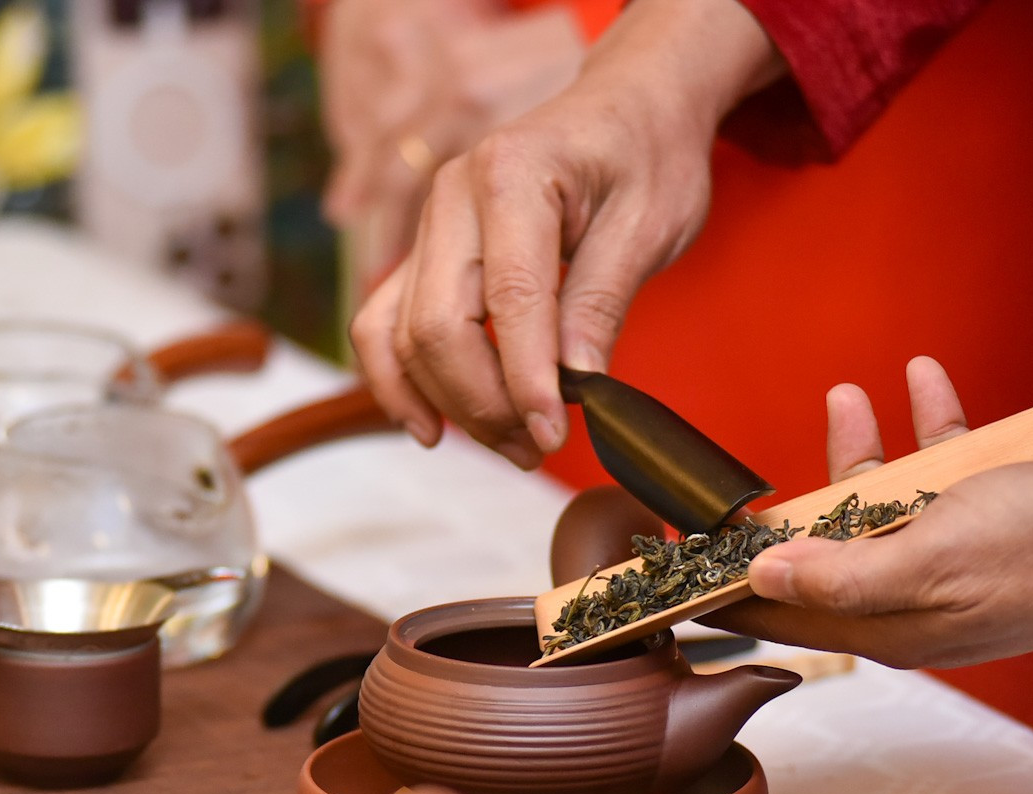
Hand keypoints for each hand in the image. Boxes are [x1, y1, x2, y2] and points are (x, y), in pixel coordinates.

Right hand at [348, 0, 782, 466]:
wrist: (627, 107)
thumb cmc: (645, 155)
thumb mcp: (650, 222)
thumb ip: (602, 300)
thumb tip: (573, 382)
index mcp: (512, 173)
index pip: (508, 299)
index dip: (526, 380)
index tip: (554, 435)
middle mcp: (451, 195)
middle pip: (436, 326)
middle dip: (483, 403)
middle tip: (539, 447)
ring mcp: (428, 225)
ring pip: (403, 336)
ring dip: (448, 405)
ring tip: (510, 444)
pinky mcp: (423, 253)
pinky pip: (382, 325)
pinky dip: (397, 382)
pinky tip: (432, 427)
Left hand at [716, 357, 1032, 666]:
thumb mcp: (927, 561)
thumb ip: (840, 575)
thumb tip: (759, 580)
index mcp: (885, 624)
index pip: (777, 615)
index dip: (721, 590)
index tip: (669, 569)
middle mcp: (907, 596)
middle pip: (817, 555)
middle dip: (779, 514)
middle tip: (731, 487)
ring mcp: (945, 557)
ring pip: (877, 503)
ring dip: (859, 446)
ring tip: (846, 394)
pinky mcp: (983, 519)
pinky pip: (938, 471)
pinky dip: (927, 425)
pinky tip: (924, 377)